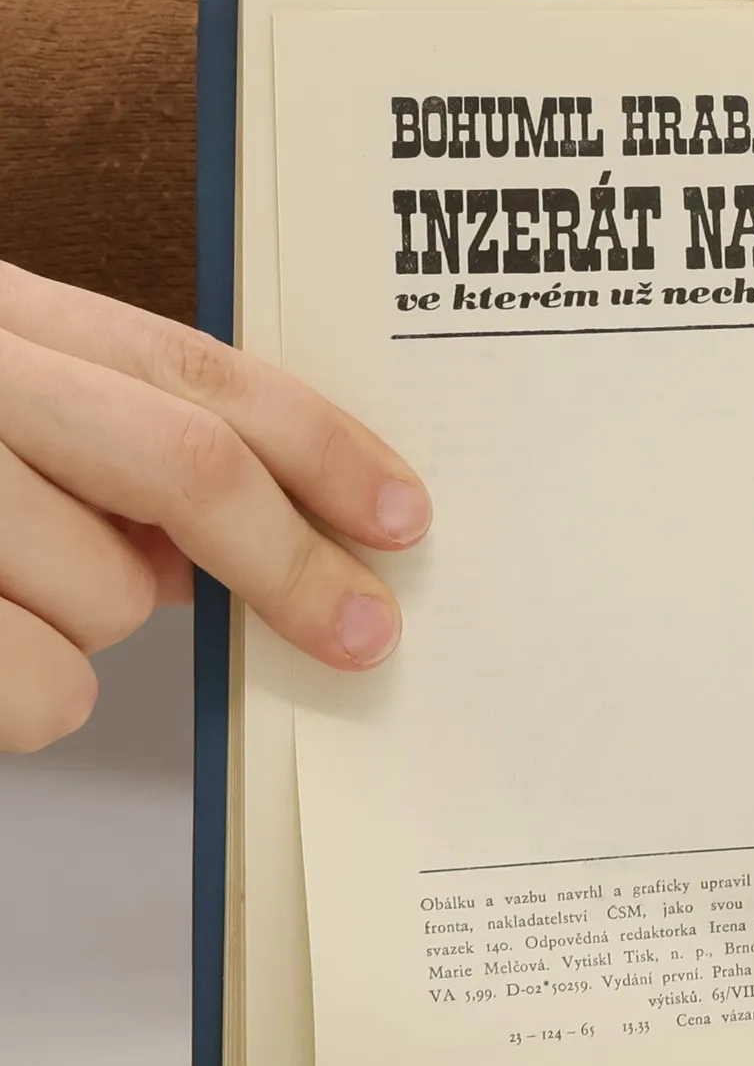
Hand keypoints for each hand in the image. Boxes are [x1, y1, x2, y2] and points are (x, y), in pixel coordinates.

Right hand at [0, 259, 430, 751]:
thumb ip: (103, 438)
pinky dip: (26, 697)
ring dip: (87, 630)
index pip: (196, 368)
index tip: (404, 517)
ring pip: (107, 598)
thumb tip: (226, 550)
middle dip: (291, 565)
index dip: (323, 445)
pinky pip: (40, 686)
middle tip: (359, 632)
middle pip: (183, 467)